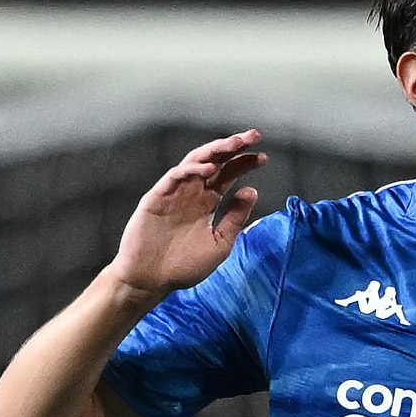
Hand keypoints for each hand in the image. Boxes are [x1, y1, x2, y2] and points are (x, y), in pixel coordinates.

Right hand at [108, 129, 267, 298]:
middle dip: (234, 147)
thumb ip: (235, 218)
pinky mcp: (156, 198)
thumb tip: (252, 190)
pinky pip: (174, 176)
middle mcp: (192, 192)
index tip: (263, 158)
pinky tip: (210, 168)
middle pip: (215, 161)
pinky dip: (191, 170)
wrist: (151, 281)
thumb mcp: (220, 243)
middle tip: (254, 135)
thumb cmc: (184, 266)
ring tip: (234, 144)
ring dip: (215, 151)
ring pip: (195, 162)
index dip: (244, 163)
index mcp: (207, 202)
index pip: (228, 174)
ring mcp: (173, 193)